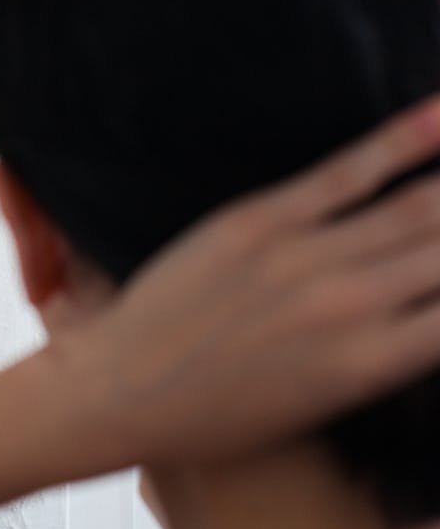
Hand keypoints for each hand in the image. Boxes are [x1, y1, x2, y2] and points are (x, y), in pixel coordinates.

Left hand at [64, 94, 439, 464]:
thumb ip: (381, 355)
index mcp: (374, 362)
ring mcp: (306, 258)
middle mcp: (356, 306)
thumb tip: (422, 316)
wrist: (119, 390)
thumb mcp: (317, 403)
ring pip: (420, 208)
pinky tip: (439, 114)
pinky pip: (345, 172)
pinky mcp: (260, 221)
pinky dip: (402, 141)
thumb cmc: (214, 414)